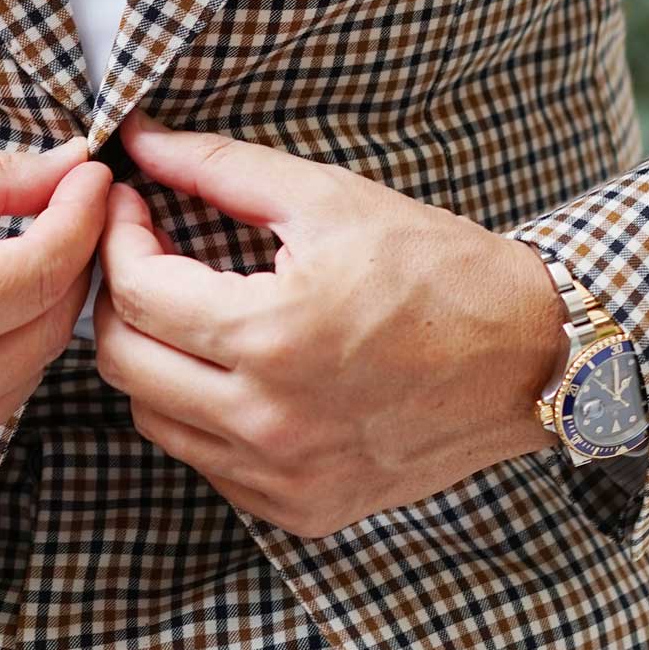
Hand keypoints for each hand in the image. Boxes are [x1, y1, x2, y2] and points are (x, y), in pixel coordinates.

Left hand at [92, 110, 566, 536]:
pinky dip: (199, 411)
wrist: (530, 359)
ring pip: (153, 417)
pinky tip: (236, 367)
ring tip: (191, 309)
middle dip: (118, 297)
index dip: (118, 239)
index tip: (133, 208)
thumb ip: (220, 167)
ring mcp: (283, 477)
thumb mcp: (329, 199)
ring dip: (154, 357)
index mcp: (273, 336)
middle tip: (148, 255)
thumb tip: (140, 139)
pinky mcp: (301, 509)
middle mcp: (269, 421)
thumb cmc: (438, 269)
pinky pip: (205, 461)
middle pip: (122, 362)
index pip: (136, 293)